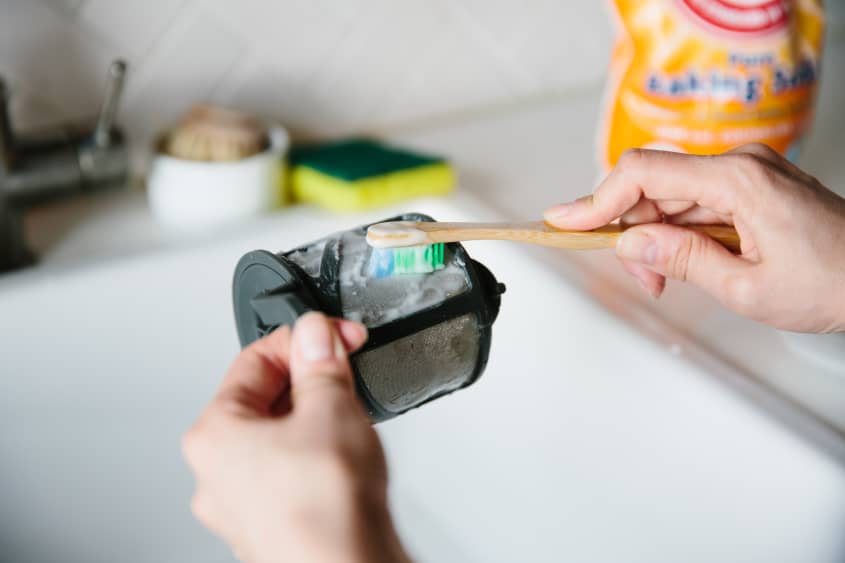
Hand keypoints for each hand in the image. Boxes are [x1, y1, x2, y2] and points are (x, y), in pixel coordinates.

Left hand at [182, 312, 409, 562]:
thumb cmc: (325, 513)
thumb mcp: (331, 408)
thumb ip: (320, 362)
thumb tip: (315, 334)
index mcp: (213, 436)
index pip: (254, 360)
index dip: (302, 339)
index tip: (334, 335)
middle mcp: (217, 473)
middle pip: (267, 398)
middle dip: (312, 380)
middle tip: (347, 372)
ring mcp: (245, 503)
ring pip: (284, 436)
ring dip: (319, 417)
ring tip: (353, 420)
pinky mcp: (275, 523)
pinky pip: (296, 471)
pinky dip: (321, 455)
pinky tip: (348, 458)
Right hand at [544, 143, 844, 332]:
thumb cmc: (835, 282)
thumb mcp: (745, 286)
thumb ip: (680, 259)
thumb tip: (629, 243)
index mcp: (737, 180)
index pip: (644, 174)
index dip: (596, 198)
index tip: (565, 221)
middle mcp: (741, 165)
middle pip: (654, 186)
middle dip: (633, 231)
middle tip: (642, 278)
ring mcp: (748, 173)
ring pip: (672, 197)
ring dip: (657, 237)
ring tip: (666, 279)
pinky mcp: (752, 187)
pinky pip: (697, 201)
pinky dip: (681, 232)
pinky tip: (685, 262)